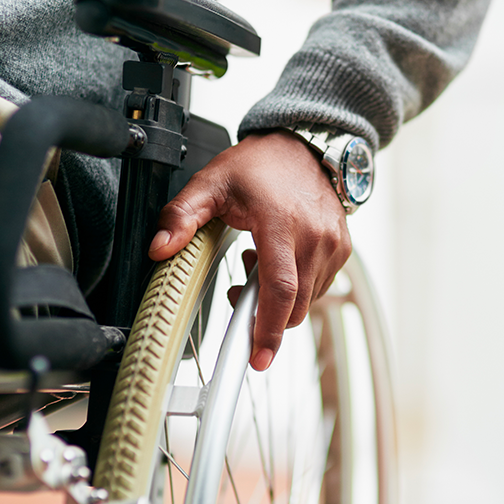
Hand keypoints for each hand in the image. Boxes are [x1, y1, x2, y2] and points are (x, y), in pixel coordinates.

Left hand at [148, 131, 351, 370]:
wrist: (303, 144)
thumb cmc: (259, 164)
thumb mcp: (210, 183)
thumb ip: (181, 217)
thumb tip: (160, 250)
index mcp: (281, 224)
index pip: (279, 289)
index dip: (269, 330)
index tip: (258, 359)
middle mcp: (315, 237)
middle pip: (294, 305)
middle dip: (266, 317)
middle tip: (238, 294)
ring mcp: (334, 244)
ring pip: (307, 300)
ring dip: (280, 299)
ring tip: (256, 266)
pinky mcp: (343, 249)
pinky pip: (319, 286)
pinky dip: (297, 287)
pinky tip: (278, 261)